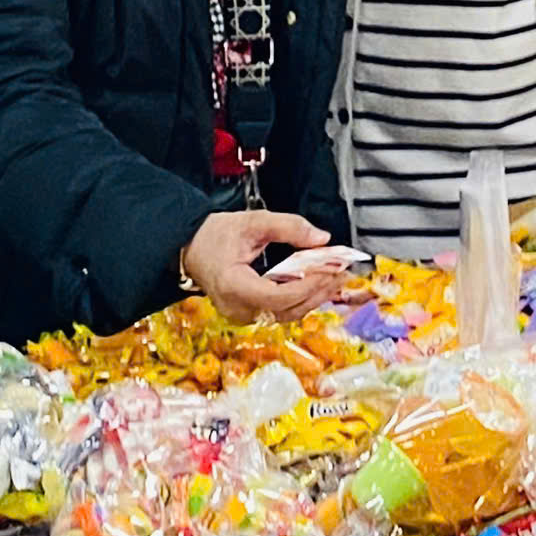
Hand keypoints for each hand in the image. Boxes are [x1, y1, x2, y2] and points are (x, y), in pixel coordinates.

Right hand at [182, 212, 340, 323]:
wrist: (191, 246)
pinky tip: (318, 284)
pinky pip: (280, 311)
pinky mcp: (248, 312)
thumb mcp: (253, 221)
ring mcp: (241, 314)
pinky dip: (302, 298)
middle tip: (344, 271)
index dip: (308, 284)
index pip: (278, 296)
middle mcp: (236, 307)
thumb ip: (289, 226)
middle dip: (319, 291)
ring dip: (314, 297)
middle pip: (287, 310)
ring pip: (286, 314)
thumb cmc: (216, 235)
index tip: (331, 268)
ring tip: (337, 277)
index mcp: (233, 286)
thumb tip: (321, 237)